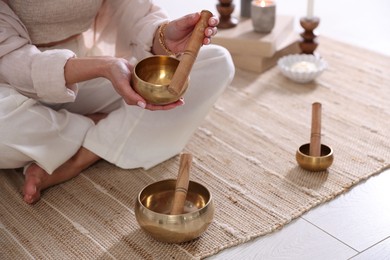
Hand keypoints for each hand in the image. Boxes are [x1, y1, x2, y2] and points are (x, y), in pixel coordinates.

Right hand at [65, 57, 183, 110]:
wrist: (112, 64)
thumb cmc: (116, 75)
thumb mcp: (122, 85)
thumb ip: (131, 96)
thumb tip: (143, 105)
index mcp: (136, 100)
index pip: (153, 106)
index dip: (165, 107)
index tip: (176, 104)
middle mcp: (141, 96)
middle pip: (158, 102)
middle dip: (170, 103)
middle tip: (182, 100)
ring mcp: (143, 89)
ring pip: (158, 94)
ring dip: (168, 95)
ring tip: (179, 93)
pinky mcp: (144, 82)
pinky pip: (155, 85)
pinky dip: (163, 86)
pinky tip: (171, 82)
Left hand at [163, 12, 218, 53]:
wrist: (167, 41)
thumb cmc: (173, 29)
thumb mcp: (179, 23)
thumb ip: (188, 20)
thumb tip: (198, 14)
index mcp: (198, 19)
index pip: (209, 17)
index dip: (213, 19)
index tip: (211, 21)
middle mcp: (201, 27)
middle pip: (212, 27)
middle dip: (212, 28)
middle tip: (208, 30)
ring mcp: (200, 36)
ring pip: (210, 35)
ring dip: (210, 35)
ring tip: (206, 35)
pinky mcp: (198, 44)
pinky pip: (204, 43)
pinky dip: (206, 42)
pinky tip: (205, 41)